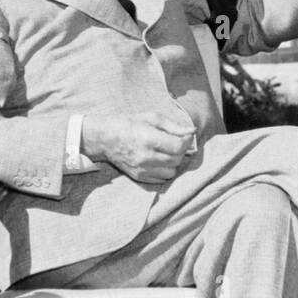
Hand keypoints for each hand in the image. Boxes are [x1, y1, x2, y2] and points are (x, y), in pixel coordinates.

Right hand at [82, 113, 196, 184]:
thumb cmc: (130, 124)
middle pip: (176, 160)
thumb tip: (192, 132)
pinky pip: (161, 179)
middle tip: (176, 142)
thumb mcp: (152, 118)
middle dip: (181, 151)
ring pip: (171, 172)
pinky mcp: (138, 177)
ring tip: (167, 152)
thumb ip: (174, 126)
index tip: (186, 136)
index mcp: (149, 139)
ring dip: (173, 162)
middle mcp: (146, 157)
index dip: (187, 142)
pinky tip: (159, 160)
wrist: (105, 138)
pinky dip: (164, 170)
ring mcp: (141, 169)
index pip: (178, 147)